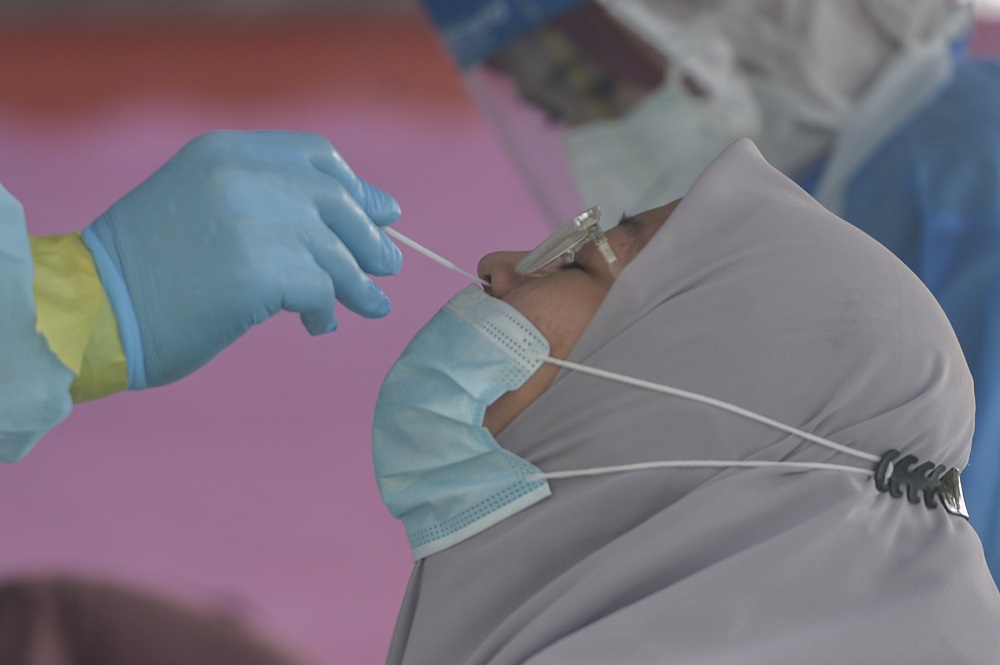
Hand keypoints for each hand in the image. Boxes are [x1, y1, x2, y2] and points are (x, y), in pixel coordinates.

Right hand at [83, 130, 401, 388]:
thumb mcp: (202, 204)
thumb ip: (268, 199)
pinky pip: (320, 290)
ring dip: (360, 284)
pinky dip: (328, 310)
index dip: (356, 187)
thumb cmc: (151, 266)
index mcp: (227, 150)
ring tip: (373, 306)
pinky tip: (320, 325)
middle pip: (337, 203)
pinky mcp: (257, 273)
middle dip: (370, 237)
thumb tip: (361, 215)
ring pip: (336, 252)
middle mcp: (243, 176)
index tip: (382, 213)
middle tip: (389, 265)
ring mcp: (251, 222)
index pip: (316, 155)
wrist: (95, 309)